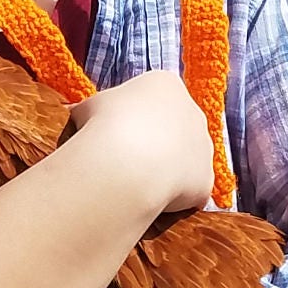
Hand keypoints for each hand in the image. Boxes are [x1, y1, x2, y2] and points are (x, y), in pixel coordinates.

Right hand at [65, 71, 213, 215]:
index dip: (131, 120)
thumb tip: (80, 117)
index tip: (113, 136)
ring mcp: (204, 146)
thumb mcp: (88, 108)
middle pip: (173, 129)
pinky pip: (189, 191)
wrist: (125, 164)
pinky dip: (171, 199)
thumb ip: (93, 111)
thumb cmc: (102, 126)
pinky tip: (150, 202)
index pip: (152, 101)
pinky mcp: (206, 179)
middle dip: (154, 145)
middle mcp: (193, 111)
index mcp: (164, 85)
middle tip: (125, 163)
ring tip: (136, 184)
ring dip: (165, 171)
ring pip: (184, 161)